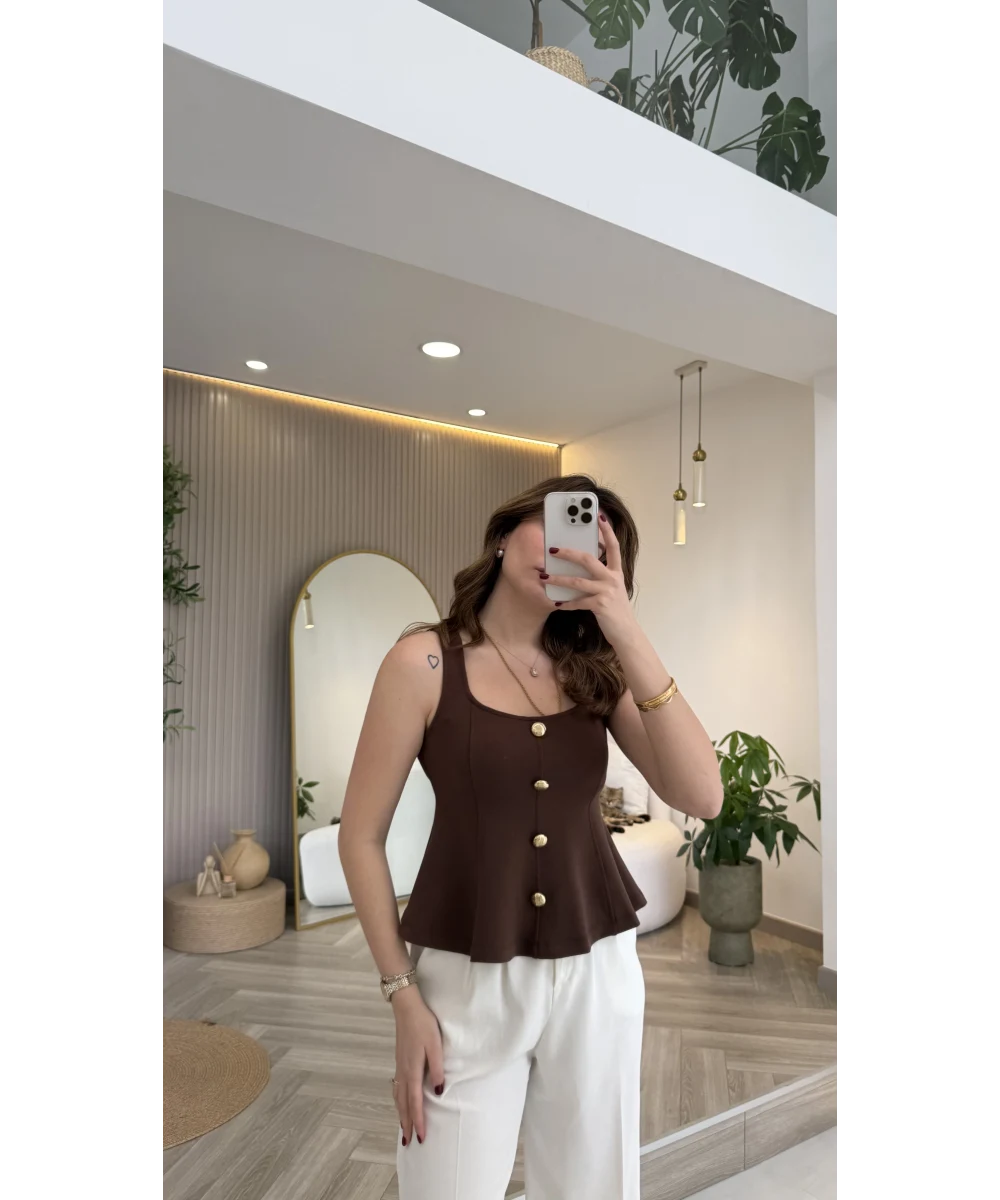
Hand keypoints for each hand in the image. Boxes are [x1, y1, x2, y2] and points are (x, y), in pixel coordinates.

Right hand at [392, 985, 444, 1147]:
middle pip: (403, 1104)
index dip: (418, 1121)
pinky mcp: (399, 1061)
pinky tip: (400, 1101)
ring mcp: (399, 1067)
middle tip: (408, 1142)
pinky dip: (398, 1100)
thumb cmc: (423, 1025)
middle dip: (406, 1124)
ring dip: (401, 1114)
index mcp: (412, 1070)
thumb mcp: (435, 1045)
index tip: (421, 1137)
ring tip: (403, 1128)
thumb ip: (437, 1068)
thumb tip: (437, 1091)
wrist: (407, 1007)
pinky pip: (397, 1088)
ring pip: (398, 1097)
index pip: (415, 1103)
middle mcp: (403, 1072)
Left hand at [549, 511, 637, 644]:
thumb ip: (599, 577)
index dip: (607, 530)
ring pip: (578, 581)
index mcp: (616, 572)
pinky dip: (565, 603)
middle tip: (552, 549)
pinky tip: (556, 602)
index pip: (613, 546)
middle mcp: (613, 579)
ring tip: (544, 577)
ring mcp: (607, 592)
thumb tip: (577, 566)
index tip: (599, 515)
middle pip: (588, 559)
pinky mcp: (600, 605)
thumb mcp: (611, 589)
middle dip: (568, 553)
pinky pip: (577, 602)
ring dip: (559, 579)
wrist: (627, 633)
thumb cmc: (615, 610)